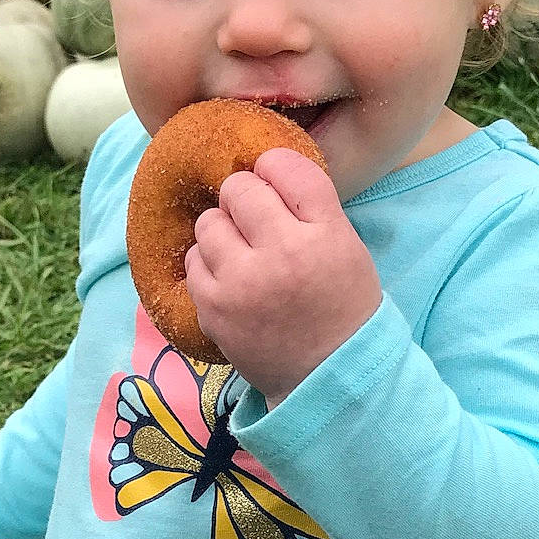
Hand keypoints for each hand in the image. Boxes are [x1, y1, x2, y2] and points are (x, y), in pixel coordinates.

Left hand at [184, 148, 382, 403]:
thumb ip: (309, 201)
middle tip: (259, 224)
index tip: (277, 187)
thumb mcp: (345, 244)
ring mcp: (241, 284)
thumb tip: (261, 162)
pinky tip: (231, 279)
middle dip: (246, 199)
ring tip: (245, 254)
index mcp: (324, 234)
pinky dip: (208, 263)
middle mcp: (281, 254)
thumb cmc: (341, 304)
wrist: (327, 375)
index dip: (275, 169)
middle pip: (239, 188)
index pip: (284, 166)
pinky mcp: (213, 309)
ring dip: (223, 230)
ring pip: (209, 221)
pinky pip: (193, 259)